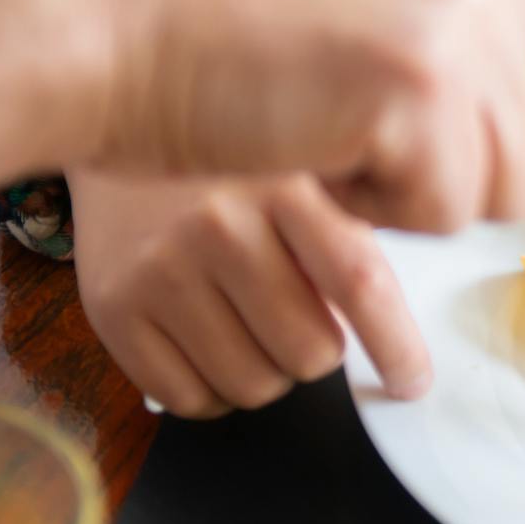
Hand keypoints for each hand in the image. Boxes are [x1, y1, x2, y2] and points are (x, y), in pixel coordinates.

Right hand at [49, 0, 524, 210]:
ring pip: (520, 186)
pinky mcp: (418, 88)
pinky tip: (321, 147)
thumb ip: (494, 1)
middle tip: (400, 134)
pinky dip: (385, 209)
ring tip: (343, 122)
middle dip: (503, 170)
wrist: (107, 10)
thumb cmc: (224, 0)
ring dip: (432, 189)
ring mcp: (465, 17)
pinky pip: (449, 210)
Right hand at [70, 172, 431, 415]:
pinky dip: (211, 391)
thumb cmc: (229, 171)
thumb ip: (345, 244)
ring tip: (247, 324)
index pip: (360, 285)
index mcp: (286, 189)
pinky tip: (205, 343)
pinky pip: (191, 400)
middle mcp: (220, 227)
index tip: (411, 381)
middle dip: (317, 352)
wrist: (117, 122)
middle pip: (310, 353)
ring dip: (266, 374)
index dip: (396, 347)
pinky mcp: (113, 309)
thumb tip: (395, 342)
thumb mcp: (302, 180)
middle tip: (298, 321)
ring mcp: (162, 269)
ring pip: (253, 385)